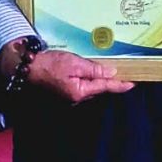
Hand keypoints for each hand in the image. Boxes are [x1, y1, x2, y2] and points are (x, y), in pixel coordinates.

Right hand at [0, 41, 134, 103]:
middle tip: (125, 72)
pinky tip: (89, 72)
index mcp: (80, 91)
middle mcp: (77, 98)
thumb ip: (93, 69)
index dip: (121, 85)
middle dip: (110, 82)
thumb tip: (111, 73)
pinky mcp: (64, 93)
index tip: (134, 83)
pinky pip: (81, 86)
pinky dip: (88, 79)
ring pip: (90, 88)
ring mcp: (70, 97)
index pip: (106, 87)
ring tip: (109, 71)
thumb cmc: (48, 64)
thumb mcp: (73, 62)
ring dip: (99, 80)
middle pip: (99, 88)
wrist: (26, 68)